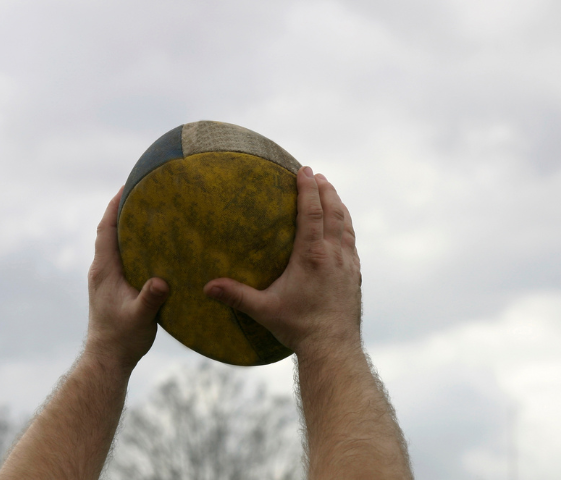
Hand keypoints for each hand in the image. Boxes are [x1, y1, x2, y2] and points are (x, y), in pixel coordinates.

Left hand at [85, 187, 168, 371]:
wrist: (108, 358)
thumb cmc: (122, 338)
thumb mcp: (140, 318)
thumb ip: (150, 299)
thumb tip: (162, 282)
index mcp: (105, 271)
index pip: (106, 230)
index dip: (114, 207)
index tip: (126, 186)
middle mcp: (102, 270)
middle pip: (108, 231)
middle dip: (122, 209)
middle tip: (141, 192)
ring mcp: (105, 278)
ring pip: (114, 243)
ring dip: (125, 226)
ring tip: (147, 211)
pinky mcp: (112, 286)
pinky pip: (120, 255)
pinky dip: (130, 242)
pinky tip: (149, 244)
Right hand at [204, 167, 361, 357]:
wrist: (333, 346)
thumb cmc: (298, 327)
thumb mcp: (263, 310)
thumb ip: (235, 296)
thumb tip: (206, 287)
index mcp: (312, 256)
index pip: (313, 212)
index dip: (308, 188)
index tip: (305, 170)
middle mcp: (334, 255)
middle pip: (334, 212)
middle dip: (326, 190)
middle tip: (317, 175)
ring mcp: (347, 265)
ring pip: (346, 225)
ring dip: (339, 205)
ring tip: (331, 192)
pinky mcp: (354, 276)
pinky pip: (352, 242)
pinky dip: (346, 227)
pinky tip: (342, 227)